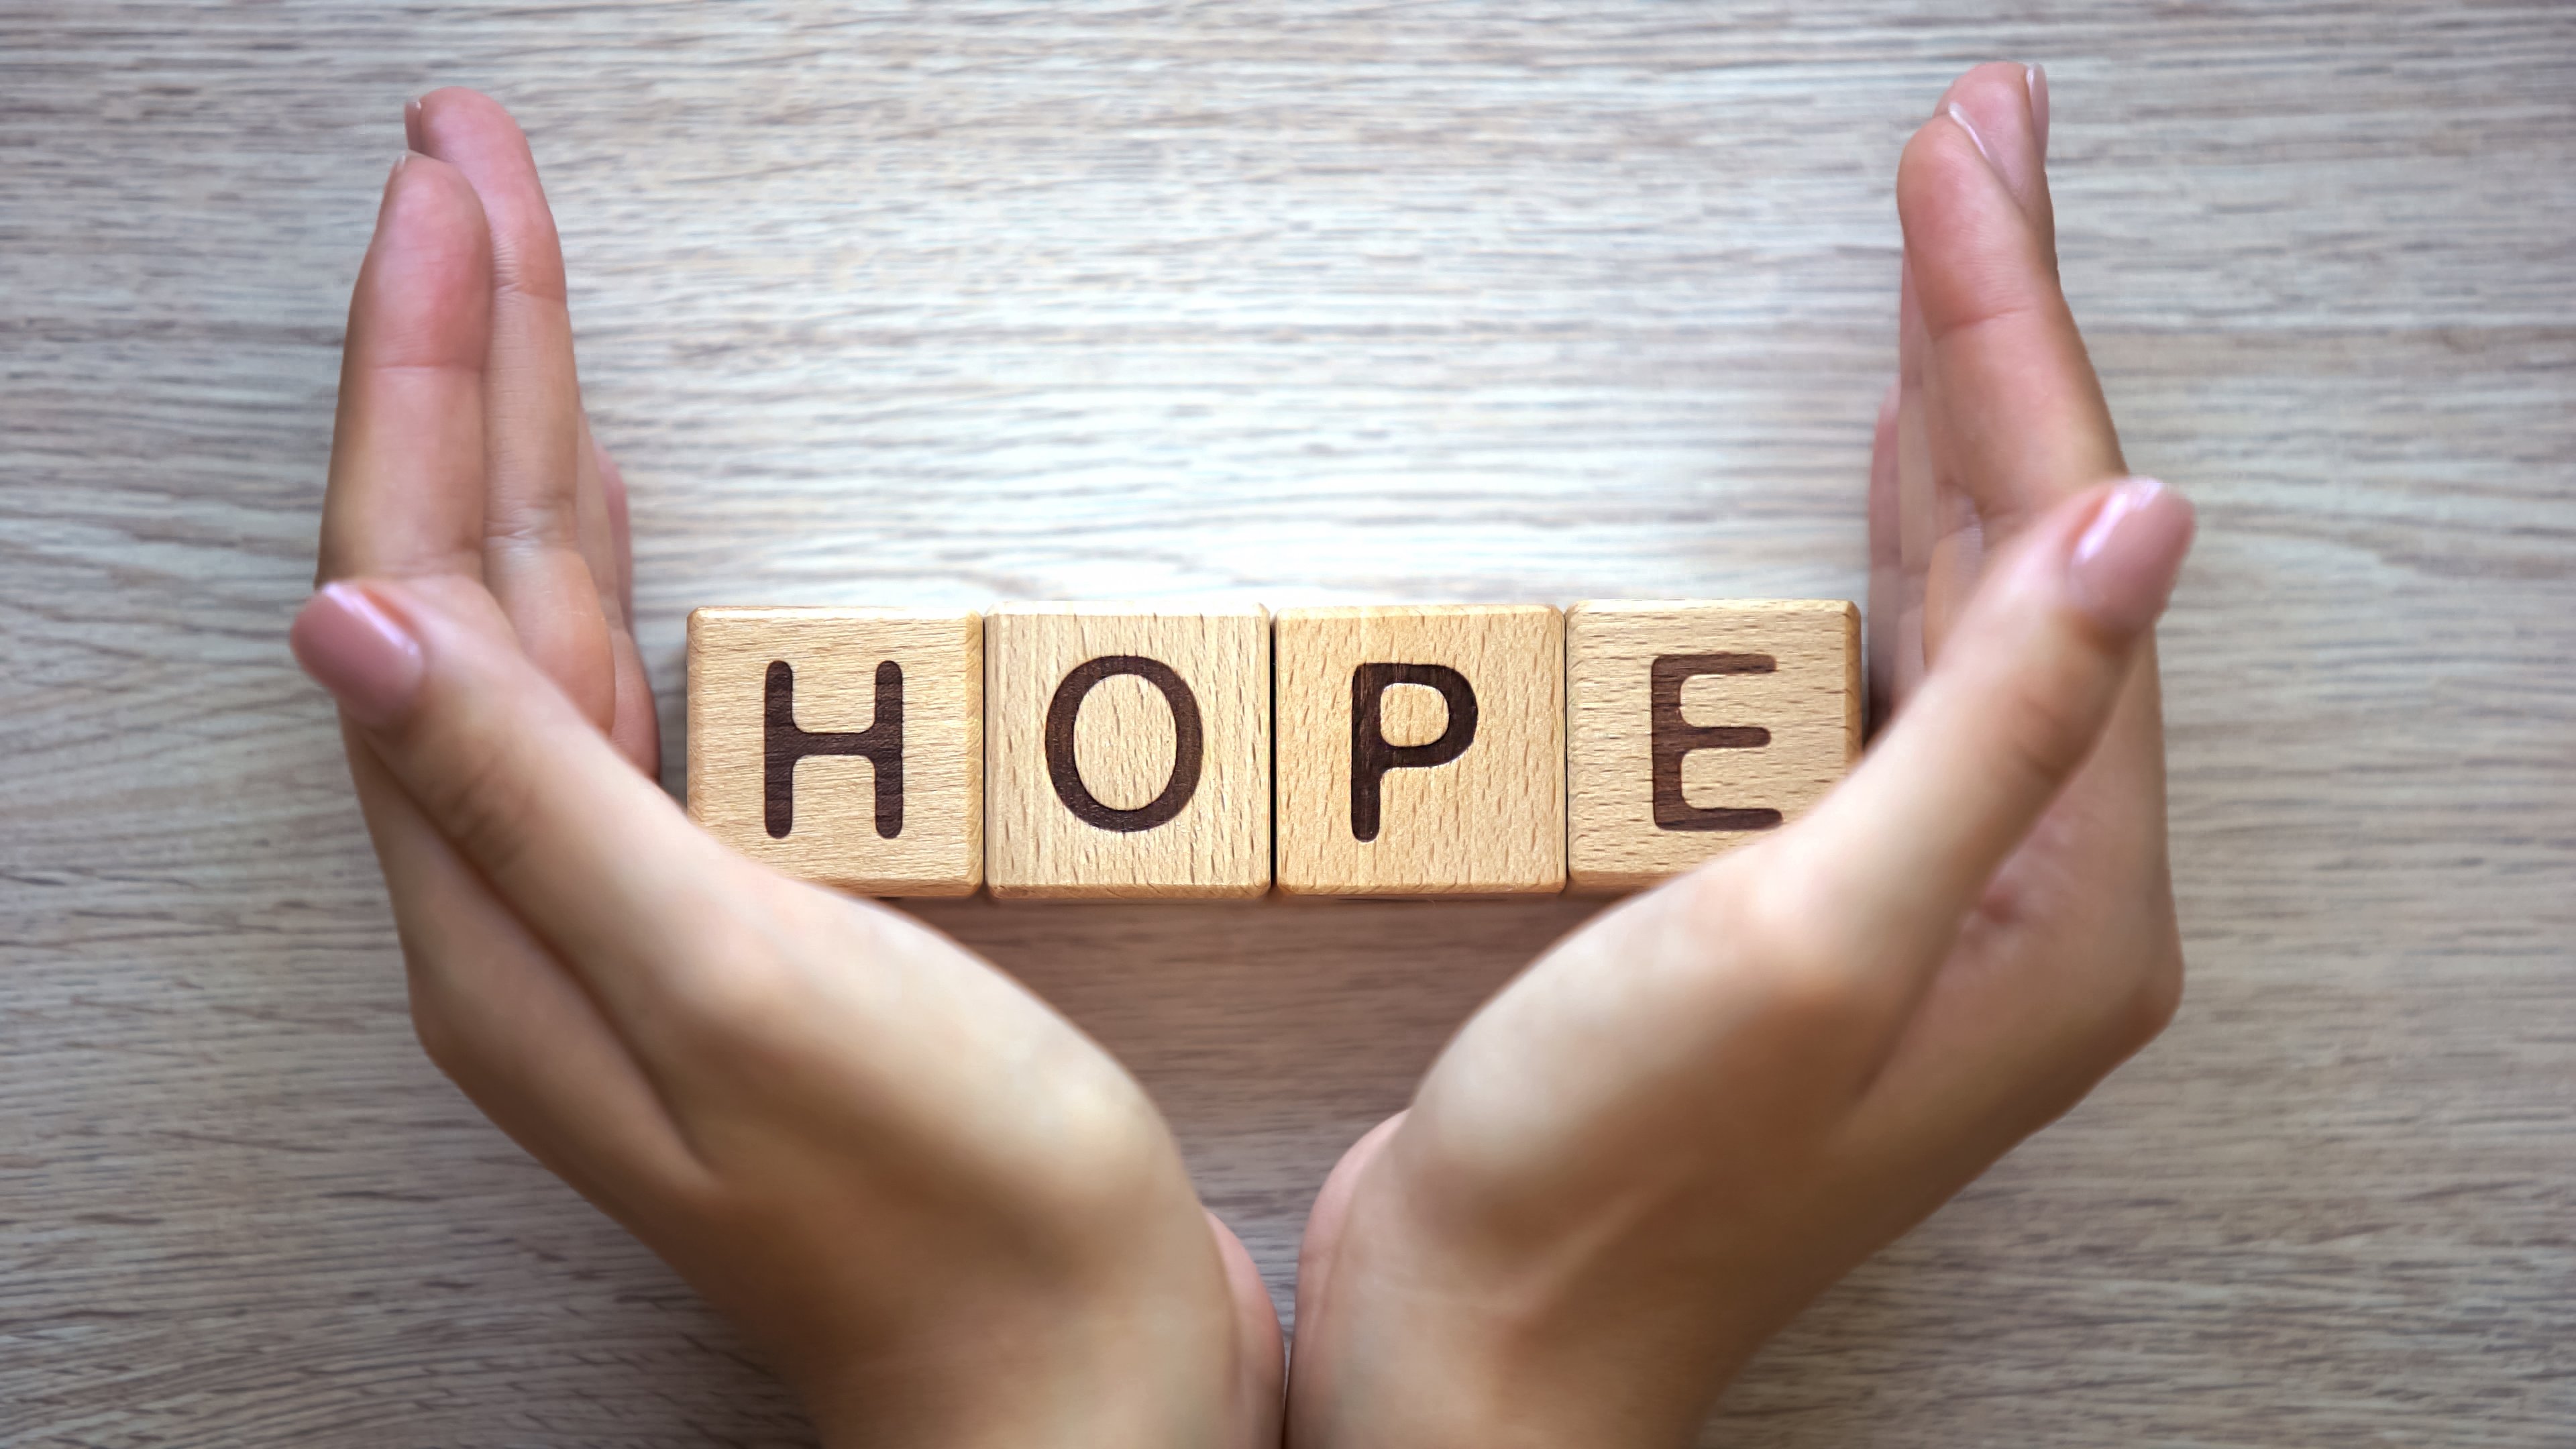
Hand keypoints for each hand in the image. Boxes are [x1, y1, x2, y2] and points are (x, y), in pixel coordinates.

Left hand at [291, 91, 1280, 1446]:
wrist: (1077, 1374)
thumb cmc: (945, 1209)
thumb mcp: (734, 987)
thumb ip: (537, 802)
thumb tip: (346, 623)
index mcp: (501, 911)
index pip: (425, 578)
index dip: (431, 371)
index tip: (455, 192)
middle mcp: (528, 903)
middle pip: (461, 571)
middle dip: (461, 352)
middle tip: (470, 163)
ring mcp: (623, 909)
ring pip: (534, 614)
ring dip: (519, 433)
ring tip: (507, 273)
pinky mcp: (727, 914)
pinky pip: (616, 689)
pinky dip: (599, 563)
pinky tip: (601, 503)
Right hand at [1286, 63, 2193, 1446]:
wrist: (1476, 1352)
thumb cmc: (1614, 1185)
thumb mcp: (1807, 942)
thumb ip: (1988, 734)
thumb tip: (2137, 525)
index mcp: (2060, 906)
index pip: (2061, 554)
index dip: (2010, 338)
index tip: (1968, 164)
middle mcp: (2021, 898)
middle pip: (2034, 555)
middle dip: (1993, 339)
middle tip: (1971, 147)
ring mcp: (1922, 901)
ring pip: (1965, 600)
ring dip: (1947, 426)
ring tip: (1942, 262)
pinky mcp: (1812, 905)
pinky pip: (1883, 674)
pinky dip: (1884, 553)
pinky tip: (1883, 481)